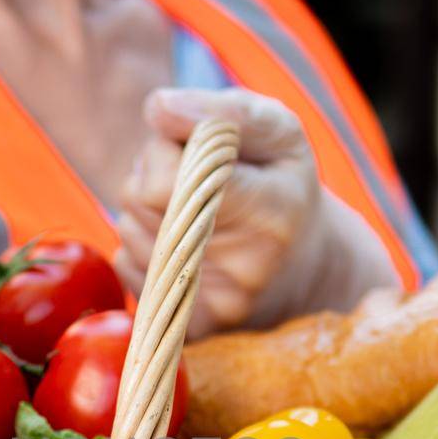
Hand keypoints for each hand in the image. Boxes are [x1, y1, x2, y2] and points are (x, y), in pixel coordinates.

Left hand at [116, 89, 395, 336]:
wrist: (310, 272)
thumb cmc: (286, 186)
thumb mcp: (278, 132)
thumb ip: (220, 110)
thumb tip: (157, 108)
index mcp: (270, 214)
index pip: (166, 180)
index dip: (166, 151)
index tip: (196, 149)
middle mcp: (244, 271)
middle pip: (140, 200)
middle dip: (154, 174)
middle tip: (196, 179)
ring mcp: (215, 307)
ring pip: (129, 230)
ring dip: (146, 210)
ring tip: (194, 211)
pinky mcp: (191, 330)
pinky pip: (127, 267)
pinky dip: (143, 247)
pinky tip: (184, 246)